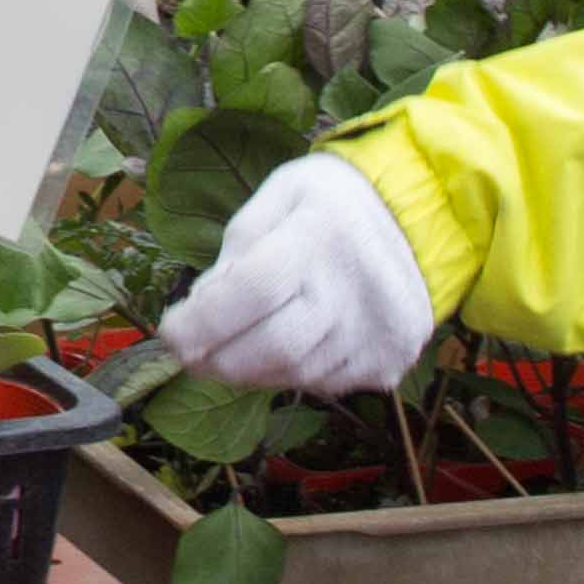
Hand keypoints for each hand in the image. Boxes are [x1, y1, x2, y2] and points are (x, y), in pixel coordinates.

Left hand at [162, 151, 433, 398]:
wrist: (414, 218)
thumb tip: (198, 313)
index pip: (253, 290)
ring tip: (238, 346)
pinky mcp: (391, 360)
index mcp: (320, 234)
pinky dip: (293, 372)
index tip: (170, 333)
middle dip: (218, 359)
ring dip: (252, 368)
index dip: (202, 322)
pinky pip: (325, 384)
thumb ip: (234, 253)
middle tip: (192, 353)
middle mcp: (355, 288)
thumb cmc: (327, 204)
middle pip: (272, 347)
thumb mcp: (275, 199)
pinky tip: (289, 345)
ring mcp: (378, 331)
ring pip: (295, 374)